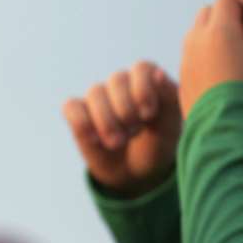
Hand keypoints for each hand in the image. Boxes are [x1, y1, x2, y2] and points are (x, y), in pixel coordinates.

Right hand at [63, 60, 182, 196]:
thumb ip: (169, 100)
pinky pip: (72, 107)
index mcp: (149, 80)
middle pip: (117, 79)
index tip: (148, 115)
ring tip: (117, 142)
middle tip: (135, 133)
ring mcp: (98, 97)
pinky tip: (95, 140)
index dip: (142, 89)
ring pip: (95, 92)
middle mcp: (122, 83)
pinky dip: (82, 123)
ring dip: (107, 121)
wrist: (134, 174)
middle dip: (126, 111)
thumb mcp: (170, 128)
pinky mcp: (78, 112)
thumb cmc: (156, 147)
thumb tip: (159, 72)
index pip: (142, 68)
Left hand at [178, 0, 242, 116]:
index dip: (242, 7)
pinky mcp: (181, 76)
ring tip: (232, 55)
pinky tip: (220, 72)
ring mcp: (185, 58)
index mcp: (218, 31)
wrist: (227, 130)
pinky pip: (191, 55)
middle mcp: (196, 40)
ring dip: (211, 36)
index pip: (226, 0)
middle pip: (207, 13)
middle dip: (223, 18)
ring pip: (196, 33)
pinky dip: (203, 55)